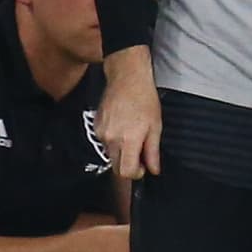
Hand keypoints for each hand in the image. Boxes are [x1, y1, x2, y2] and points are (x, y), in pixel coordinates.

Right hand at [97, 45, 161, 179]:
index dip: (136, 173)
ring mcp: (101, 132)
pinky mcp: (96, 126)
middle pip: (116, 167)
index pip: (126, 171)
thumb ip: (153, 151)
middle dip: (129, 165)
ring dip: (121, 151)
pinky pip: (104, 142)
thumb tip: (154, 170)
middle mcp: (112, 139)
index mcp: (129, 140)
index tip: (143, 167)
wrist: (127, 78)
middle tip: (140, 152)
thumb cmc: (145, 99)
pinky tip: (123, 126)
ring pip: (110, 154)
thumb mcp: (156, 126)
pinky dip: (114, 140)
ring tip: (132, 133)